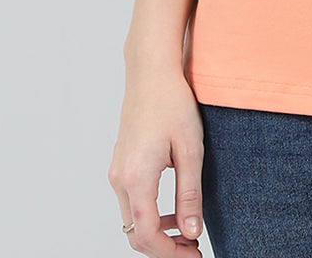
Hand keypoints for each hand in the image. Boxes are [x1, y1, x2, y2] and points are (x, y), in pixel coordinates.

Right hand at [108, 67, 205, 255]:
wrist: (151, 72)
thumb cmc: (172, 103)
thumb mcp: (190, 149)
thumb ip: (190, 194)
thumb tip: (191, 232)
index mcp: (136, 177)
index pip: (147, 234)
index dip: (170, 253)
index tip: (194, 254)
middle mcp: (119, 178)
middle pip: (135, 233)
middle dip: (163, 248)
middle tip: (193, 248)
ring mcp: (116, 172)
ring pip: (131, 220)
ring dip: (156, 233)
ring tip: (187, 232)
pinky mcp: (120, 165)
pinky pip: (130, 203)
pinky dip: (149, 215)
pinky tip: (172, 210)